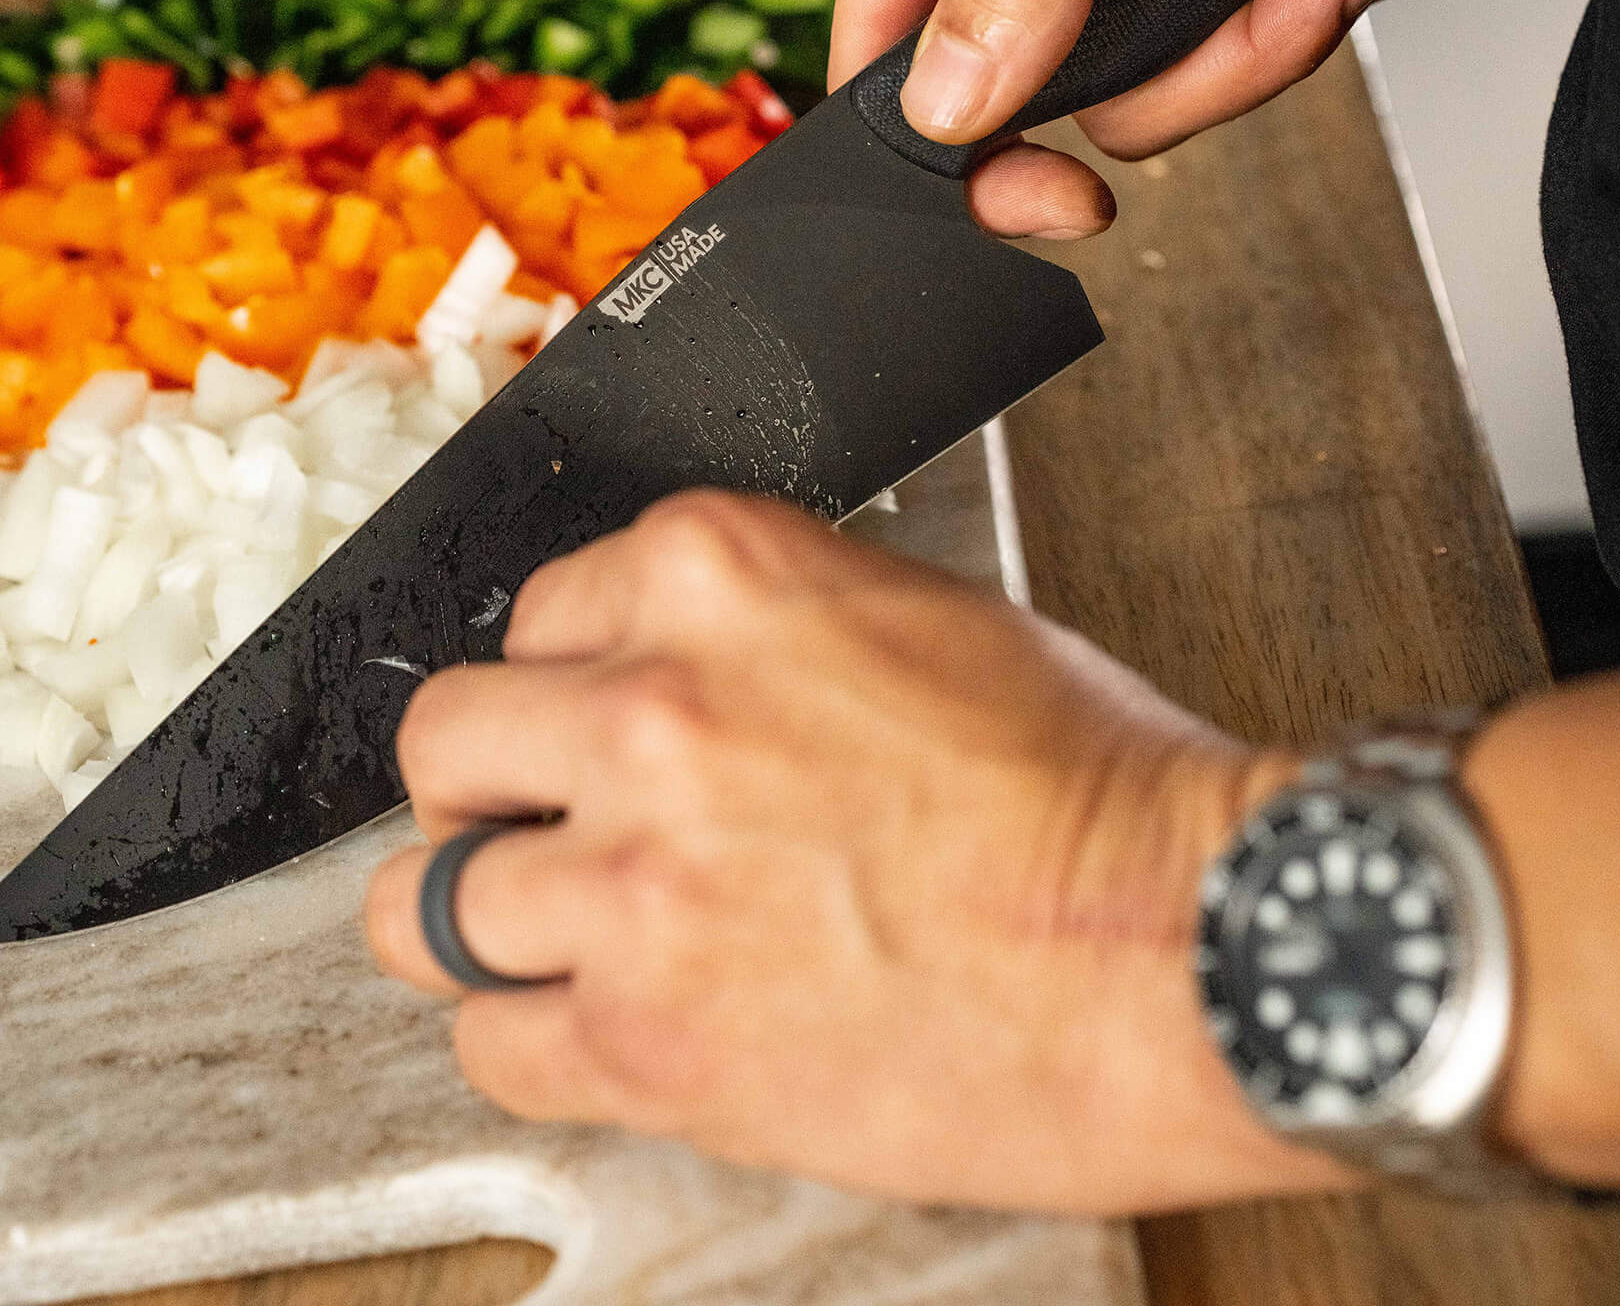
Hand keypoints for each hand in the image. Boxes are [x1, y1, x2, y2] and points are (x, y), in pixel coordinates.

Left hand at [365, 493, 1340, 1211]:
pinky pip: (490, 1046)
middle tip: (543, 827)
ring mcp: (636, 878)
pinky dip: (532, 1041)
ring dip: (488, 922)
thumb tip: (667, 672)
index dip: (569, 684)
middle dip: (491, 788)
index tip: (594, 728)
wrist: (1194, 946)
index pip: (538, 614)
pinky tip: (601, 1028)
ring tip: (559, 938)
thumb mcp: (918, 618)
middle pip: (446, 743)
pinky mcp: (652, 1040)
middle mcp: (652, 709)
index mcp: (720, 574)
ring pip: (425, 907)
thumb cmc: (1094, 786)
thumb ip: (758, 632)